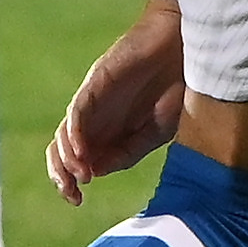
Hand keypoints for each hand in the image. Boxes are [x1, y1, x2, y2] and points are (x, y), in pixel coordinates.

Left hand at [49, 0, 187, 202]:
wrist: (186, 46)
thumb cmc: (176, 87)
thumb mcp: (157, 132)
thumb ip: (127, 152)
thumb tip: (96, 172)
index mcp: (110, 133)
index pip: (79, 161)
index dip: (72, 182)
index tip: (78, 200)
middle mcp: (96, 119)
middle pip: (63, 149)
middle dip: (61, 174)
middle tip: (71, 195)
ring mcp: (94, 100)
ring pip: (65, 131)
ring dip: (67, 158)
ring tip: (80, 176)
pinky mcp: (96, 82)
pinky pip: (78, 110)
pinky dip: (76, 133)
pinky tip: (81, 153)